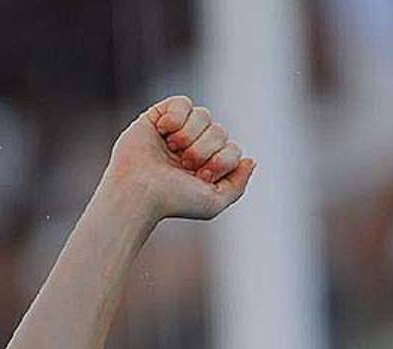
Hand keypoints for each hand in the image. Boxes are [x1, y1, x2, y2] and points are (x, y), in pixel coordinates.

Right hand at [102, 95, 254, 223]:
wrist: (141, 189)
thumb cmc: (175, 200)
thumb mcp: (215, 202)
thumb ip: (238, 184)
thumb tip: (251, 160)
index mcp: (209, 166)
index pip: (233, 149)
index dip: (221, 161)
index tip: (202, 177)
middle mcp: (195, 147)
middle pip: (220, 131)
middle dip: (205, 150)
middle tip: (186, 166)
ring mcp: (178, 131)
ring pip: (204, 115)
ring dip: (190, 136)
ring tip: (173, 151)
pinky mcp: (159, 116)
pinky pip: (183, 102)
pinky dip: (176, 117)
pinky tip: (163, 132)